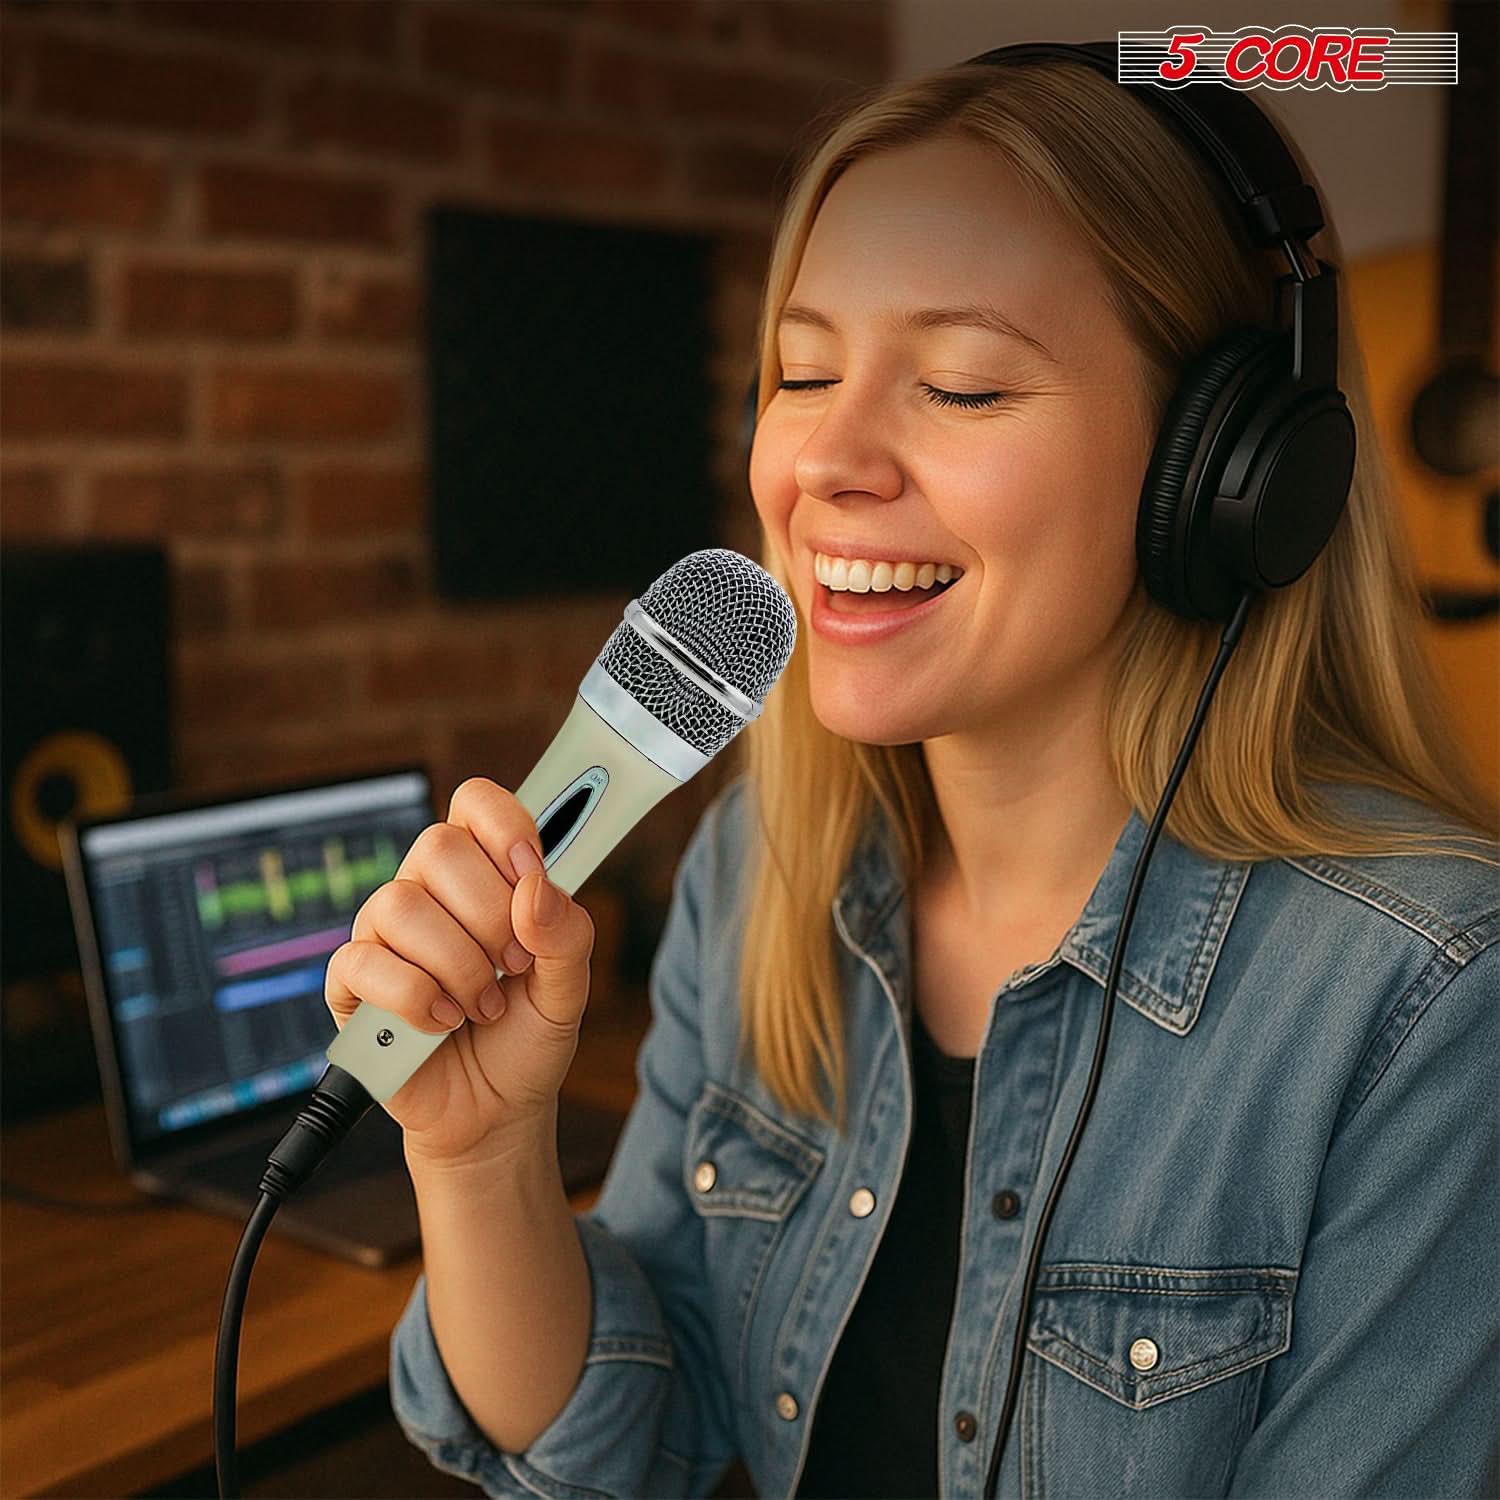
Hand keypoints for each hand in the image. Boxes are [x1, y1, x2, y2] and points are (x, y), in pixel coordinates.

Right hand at [324, 778, 594, 1165]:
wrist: (495, 1112)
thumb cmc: (526, 1037)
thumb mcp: (569, 987)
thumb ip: (566, 933)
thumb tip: (535, 887)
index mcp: (481, 873)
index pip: (475, 803)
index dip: (502, 824)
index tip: (531, 869)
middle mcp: (426, 890)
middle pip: (437, 847)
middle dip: (490, 914)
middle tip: (515, 965)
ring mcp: (383, 934)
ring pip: (402, 906)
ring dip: (459, 966)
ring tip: (483, 1006)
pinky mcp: (351, 984)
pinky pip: (367, 963)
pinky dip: (418, 999)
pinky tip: (444, 1024)